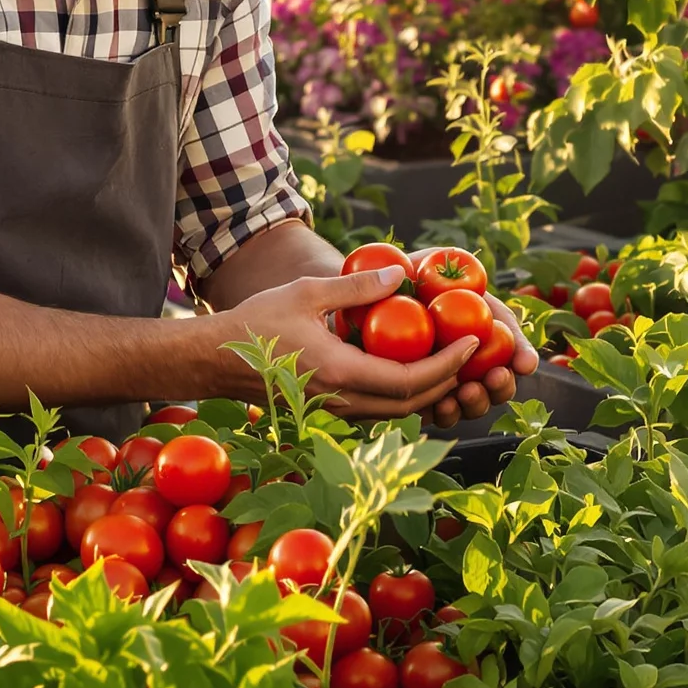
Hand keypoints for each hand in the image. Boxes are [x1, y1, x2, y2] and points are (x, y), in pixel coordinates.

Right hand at [208, 260, 535, 421]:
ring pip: (396, 411)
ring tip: (450, 360)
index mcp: (340, 374)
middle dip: (448, 381)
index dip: (447, 365)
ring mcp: (335, 411)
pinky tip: (410, 367)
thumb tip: (401, 276)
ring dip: (428, 390)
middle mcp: (342, 402)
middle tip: (471, 353)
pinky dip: (402, 392)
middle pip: (412, 403)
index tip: (471, 342)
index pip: (410, 381)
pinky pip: (377, 407)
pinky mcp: (329, 410)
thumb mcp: (307, 293)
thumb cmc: (257, 321)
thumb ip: (356, 287)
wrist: (216, 359)